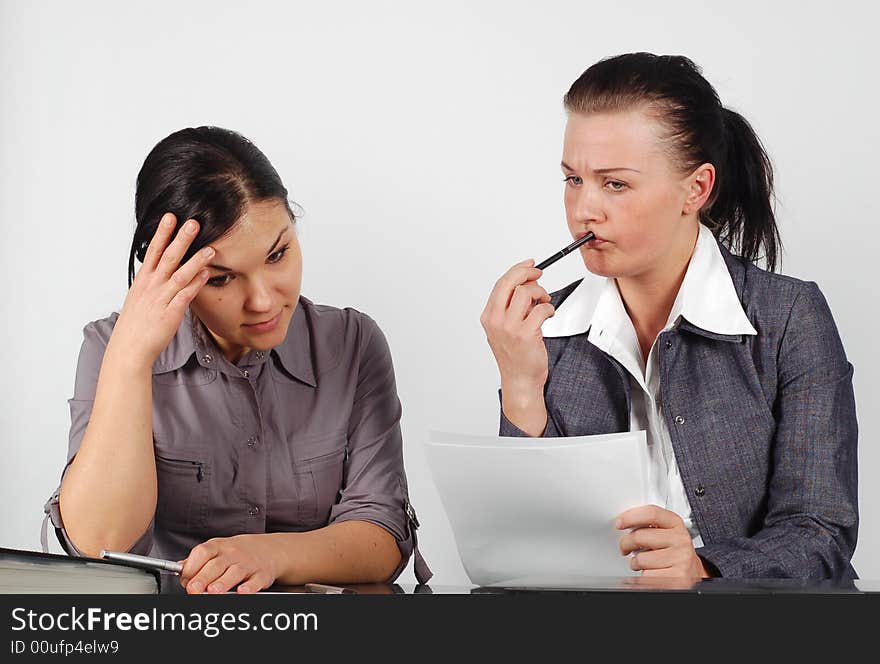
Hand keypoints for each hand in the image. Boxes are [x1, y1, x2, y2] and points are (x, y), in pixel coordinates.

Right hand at [109, 213, 213, 368]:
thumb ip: (151, 282)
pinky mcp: (170, 313)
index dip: (162, 233)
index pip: (153, 251)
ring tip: (210, 249)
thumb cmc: (136, 324)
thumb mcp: (140, 297)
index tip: (171, 216)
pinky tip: (206, 274)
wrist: (129, 348)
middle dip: (180, 239)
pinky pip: (185, 295)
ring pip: (179, 275)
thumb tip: (159, 270)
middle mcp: (152, 286)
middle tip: (193, 223)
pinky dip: (196, 284)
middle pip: (168, 258)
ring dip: (195, 261)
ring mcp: (161, 299)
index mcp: (143, 281)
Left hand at [179, 534, 282, 593]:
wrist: (269, 549)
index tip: (184, 580)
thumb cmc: (237, 552)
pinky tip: (242, 592)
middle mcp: (232, 554)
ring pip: (234, 573)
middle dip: (203, 578)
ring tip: (213, 591)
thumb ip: (198, 560)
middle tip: (193, 589)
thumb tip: (179, 568)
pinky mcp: (261, 574)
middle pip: (215, 565)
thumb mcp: (217, 549)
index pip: (202, 553)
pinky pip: (255, 581)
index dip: (191, 567)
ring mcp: (248, 564)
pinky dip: (249, 587)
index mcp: (218, 547)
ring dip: (223, 582)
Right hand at [480, 260, 554, 434]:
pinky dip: (549, 308)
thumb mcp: (504, 329)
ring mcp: (510, 327)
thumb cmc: (515, 356)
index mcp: (489, 316)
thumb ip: (510, 307)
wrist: (520, 380)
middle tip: (539, 275)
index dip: (517, 270)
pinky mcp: (526, 334)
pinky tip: (548, 315)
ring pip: (527, 293)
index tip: (530, 265)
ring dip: (541, 293)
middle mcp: (496, 320)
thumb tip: (526, 283)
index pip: (501, 283)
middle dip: (528, 273)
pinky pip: (541, 309)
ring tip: (544, 302)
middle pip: (511, 282)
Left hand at [616, 505, 710, 579]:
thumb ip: (648, 523)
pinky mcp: (677, 577)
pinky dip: (643, 577)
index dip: (631, 516)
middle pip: (640, 536)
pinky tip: (651, 572)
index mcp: (676, 524)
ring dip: (635, 563)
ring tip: (643, 562)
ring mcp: (680, 559)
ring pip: (640, 559)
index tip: (619, 523)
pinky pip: (647, 576)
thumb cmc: (672, 551)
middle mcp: (680, 540)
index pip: (651, 513)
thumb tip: (624, 520)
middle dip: (625, 543)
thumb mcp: (666, 531)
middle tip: (625, 547)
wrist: (692, 573)